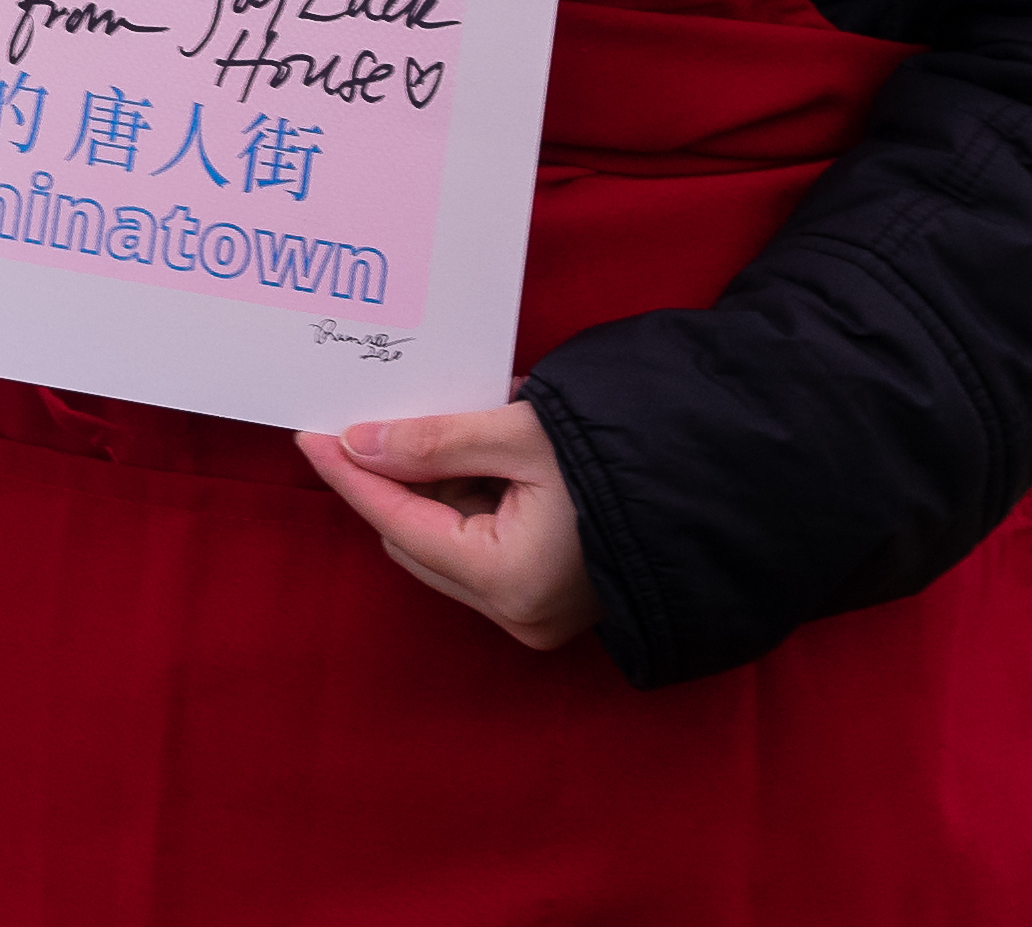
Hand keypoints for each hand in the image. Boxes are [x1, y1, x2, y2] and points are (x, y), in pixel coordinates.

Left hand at [297, 403, 597, 651]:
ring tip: (462, 424)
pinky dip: (471, 502)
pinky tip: (489, 451)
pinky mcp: (551, 601)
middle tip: (382, 415)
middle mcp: (516, 614)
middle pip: (415, 540)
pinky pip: (481, 549)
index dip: (350, 475)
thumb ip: (435, 442)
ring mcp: (536, 616)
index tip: (311, 433)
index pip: (397, 522)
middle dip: (395, 479)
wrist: (720, 483)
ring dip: (437, 487)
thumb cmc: (627, 456)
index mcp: (507, 580)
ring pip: (444, 546)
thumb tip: (358, 443)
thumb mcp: (523, 435)